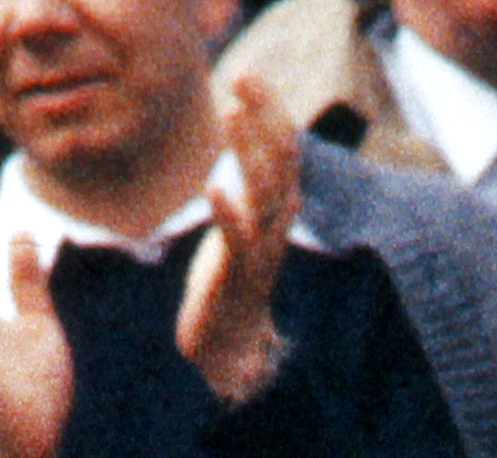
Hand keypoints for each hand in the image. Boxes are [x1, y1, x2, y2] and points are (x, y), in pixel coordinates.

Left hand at [175, 79, 301, 407]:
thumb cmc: (228, 279)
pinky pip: (239, 239)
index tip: (248, 71)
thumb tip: (243, 140)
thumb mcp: (241, 220)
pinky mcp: (240, 275)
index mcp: (280, 206)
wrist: (229, 346)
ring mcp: (262, 249)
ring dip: (248, 150)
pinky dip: (228, 213)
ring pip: (265, 191)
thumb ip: (248, 183)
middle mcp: (279, 222)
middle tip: (241, 74)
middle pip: (281, 156)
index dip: (269, 106)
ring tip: (230, 114)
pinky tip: (212, 188)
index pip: (284, 144)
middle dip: (263, 112)